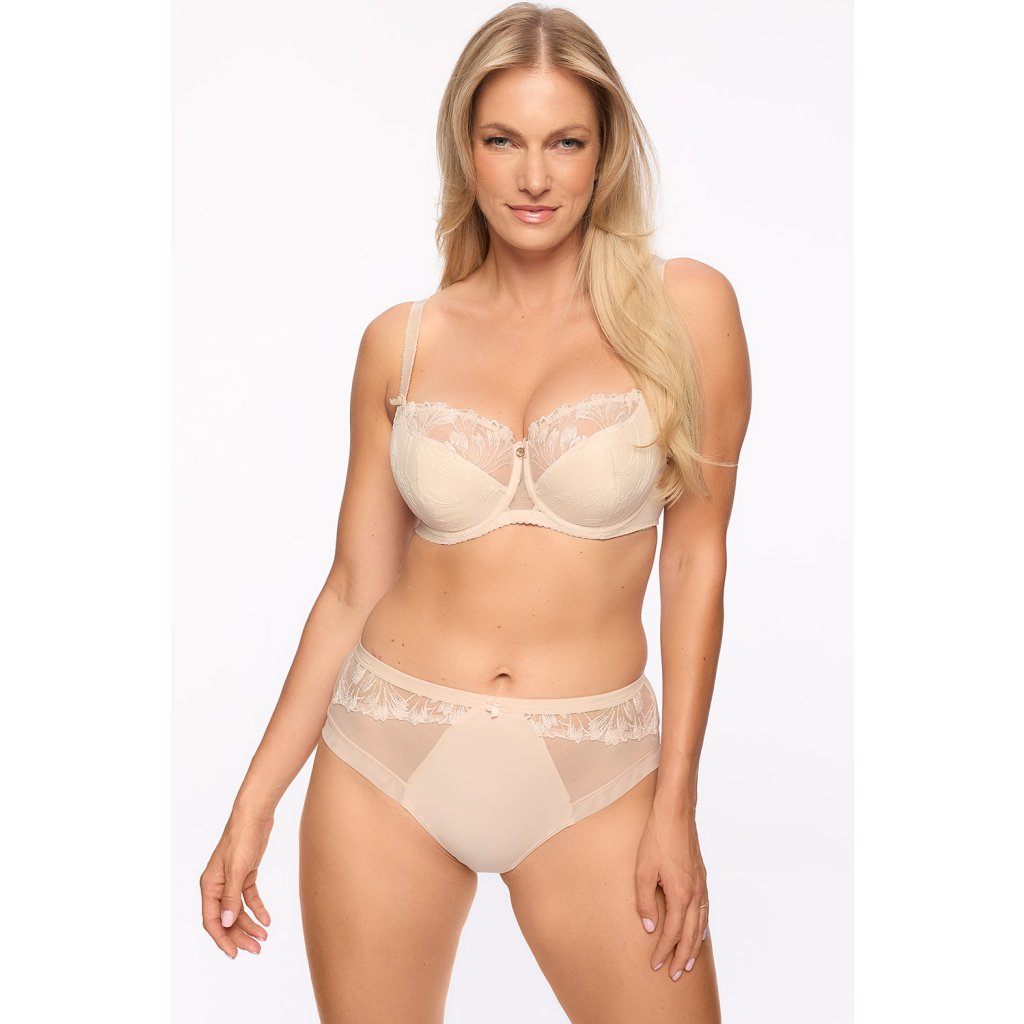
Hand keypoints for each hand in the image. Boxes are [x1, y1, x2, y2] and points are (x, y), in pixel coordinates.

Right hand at [200, 808, 274, 958]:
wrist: (255, 815)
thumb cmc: (242, 838)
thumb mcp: (238, 869)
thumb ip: (232, 897)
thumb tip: (227, 922)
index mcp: (209, 885)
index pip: (212, 920)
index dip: (222, 939)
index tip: (234, 954)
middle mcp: (218, 886)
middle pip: (227, 918)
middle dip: (240, 936)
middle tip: (257, 949)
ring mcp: (232, 880)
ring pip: (239, 911)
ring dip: (250, 925)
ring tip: (264, 937)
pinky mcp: (246, 874)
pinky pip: (249, 898)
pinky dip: (258, 909)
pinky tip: (267, 920)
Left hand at [634, 802, 709, 980]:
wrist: (675, 814)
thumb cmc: (656, 839)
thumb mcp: (642, 871)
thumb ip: (645, 902)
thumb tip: (651, 927)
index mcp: (680, 895)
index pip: (671, 933)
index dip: (663, 951)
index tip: (656, 965)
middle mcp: (694, 894)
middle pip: (690, 935)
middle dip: (683, 958)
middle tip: (676, 976)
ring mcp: (701, 886)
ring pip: (701, 925)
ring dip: (694, 946)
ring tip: (689, 963)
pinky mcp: (701, 877)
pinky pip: (705, 911)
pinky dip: (702, 928)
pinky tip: (698, 932)